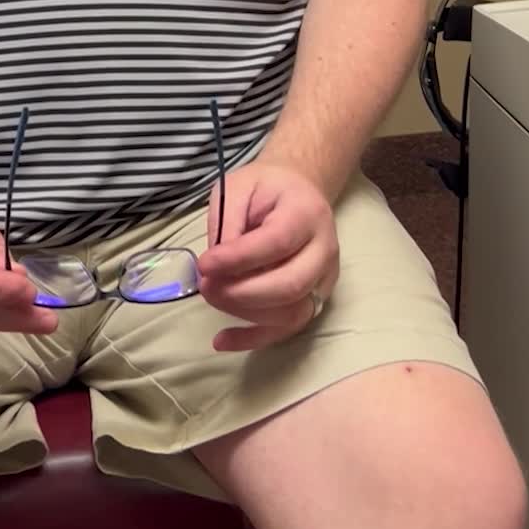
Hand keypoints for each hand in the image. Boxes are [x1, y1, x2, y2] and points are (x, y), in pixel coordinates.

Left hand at [196, 160, 339, 352]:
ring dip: (245, 314)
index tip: (204, 264)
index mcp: (306, 212)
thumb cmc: (265, 188)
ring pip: (291, 313)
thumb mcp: (238, 187)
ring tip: (213, 297)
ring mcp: (324, 279)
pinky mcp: (316, 300)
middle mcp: (324, 249)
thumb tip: (214, 267)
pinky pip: (288, 329)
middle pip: (289, 285)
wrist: (298, 191)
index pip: (277, 242)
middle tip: (206, 286)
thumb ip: (227, 222)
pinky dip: (254, 339)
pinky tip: (223, 340)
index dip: (238, 259)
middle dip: (241, 293)